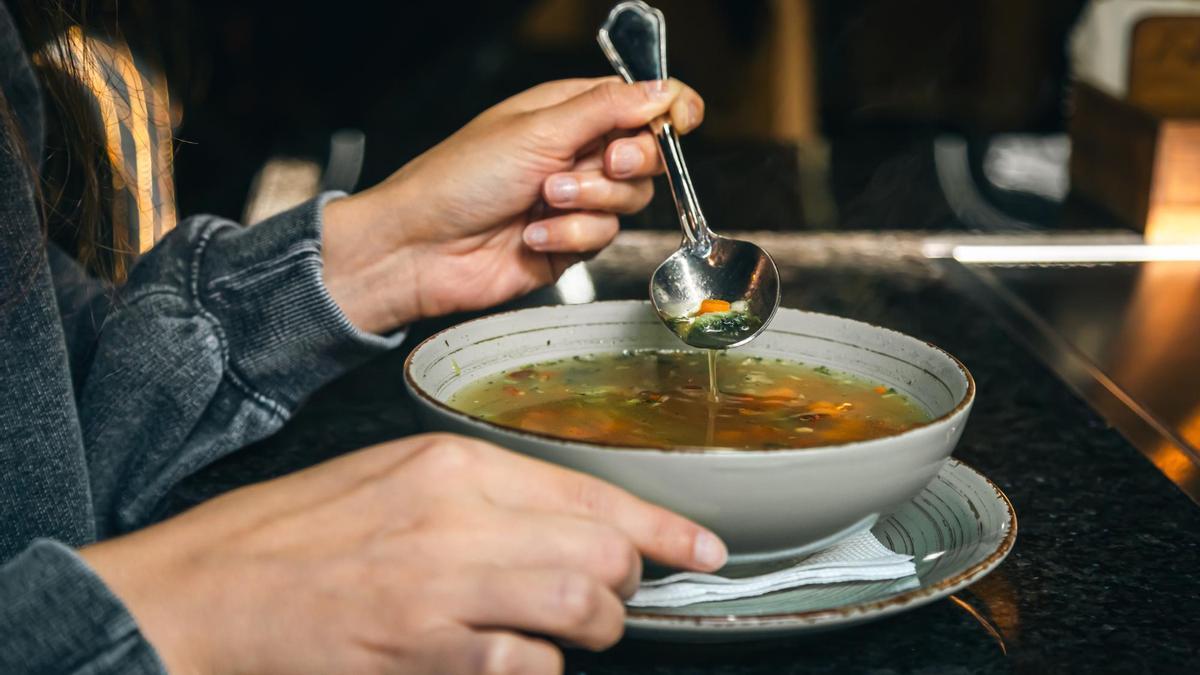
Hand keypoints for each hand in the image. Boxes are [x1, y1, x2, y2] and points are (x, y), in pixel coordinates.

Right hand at [80, 434, 725, 673]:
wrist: (207, 588)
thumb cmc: (298, 534)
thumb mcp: (396, 478)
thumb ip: (487, 498)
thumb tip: (570, 526)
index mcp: (451, 463)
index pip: (590, 491)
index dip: (663, 528)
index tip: (703, 551)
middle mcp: (456, 516)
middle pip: (601, 550)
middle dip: (626, 583)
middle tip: (612, 597)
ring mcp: (440, 587)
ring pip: (580, 606)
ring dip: (592, 628)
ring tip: (571, 632)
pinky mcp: (421, 650)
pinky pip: (524, 666)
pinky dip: (535, 669)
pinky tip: (509, 659)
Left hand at [321, 77, 704, 332]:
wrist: (419, 249)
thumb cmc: (457, 180)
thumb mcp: (537, 130)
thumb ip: (607, 110)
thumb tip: (662, 90)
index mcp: (567, 111)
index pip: (639, 102)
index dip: (668, 110)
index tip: (681, 122)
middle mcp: (575, 153)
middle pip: (646, 155)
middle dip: (628, 162)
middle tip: (601, 163)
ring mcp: (574, 201)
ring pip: (629, 201)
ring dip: (588, 202)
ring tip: (543, 200)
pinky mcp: (569, 244)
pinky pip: (601, 238)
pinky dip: (568, 237)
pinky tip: (531, 234)